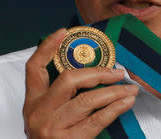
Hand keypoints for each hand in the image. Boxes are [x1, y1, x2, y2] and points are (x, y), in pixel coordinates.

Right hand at [23, 28, 137, 138]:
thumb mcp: (47, 117)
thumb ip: (59, 97)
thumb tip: (90, 72)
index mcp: (31, 104)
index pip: (33, 68)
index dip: (47, 47)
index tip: (63, 31)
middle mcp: (37, 114)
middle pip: (67, 80)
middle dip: (97, 72)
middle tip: (117, 72)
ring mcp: (51, 130)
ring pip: (87, 100)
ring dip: (113, 92)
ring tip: (129, 88)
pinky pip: (97, 120)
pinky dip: (115, 109)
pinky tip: (126, 103)